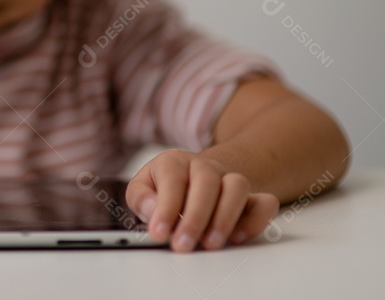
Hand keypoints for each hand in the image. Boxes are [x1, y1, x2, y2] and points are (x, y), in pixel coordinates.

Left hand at [126, 149, 278, 251]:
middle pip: (206, 182)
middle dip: (195, 218)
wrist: (190, 180)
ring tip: (210, 244)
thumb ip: (141, 198)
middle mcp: (204, 166)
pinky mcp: (250, 198)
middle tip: (183, 245)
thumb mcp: (141, 189)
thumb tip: (152, 210)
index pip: (173, 179)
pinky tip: (237, 238)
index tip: (159, 233)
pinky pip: (265, 202)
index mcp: (174, 161)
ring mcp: (229, 179)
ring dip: (225, 217)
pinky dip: (255, 220)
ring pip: (238, 186)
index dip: (165, 207)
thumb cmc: (162, 188)